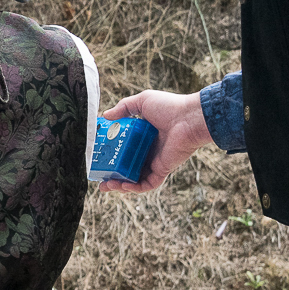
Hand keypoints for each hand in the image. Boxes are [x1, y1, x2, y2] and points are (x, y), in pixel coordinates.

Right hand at [99, 90, 213, 192]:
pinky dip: (135, 188)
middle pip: (126, 166)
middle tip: (99, 177)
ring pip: (135, 178)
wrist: (190, 118)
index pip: (123, 148)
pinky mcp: (162, 169)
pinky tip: (122, 186)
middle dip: (112, 174)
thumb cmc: (170, 107)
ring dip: (120, 185)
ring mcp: (155, 161)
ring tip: (106, 186)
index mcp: (143, 136)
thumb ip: (123, 107)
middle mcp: (148, 150)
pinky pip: (147, 183)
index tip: (98, 156)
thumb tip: (105, 116)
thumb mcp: (142, 101)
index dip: (110, 153)